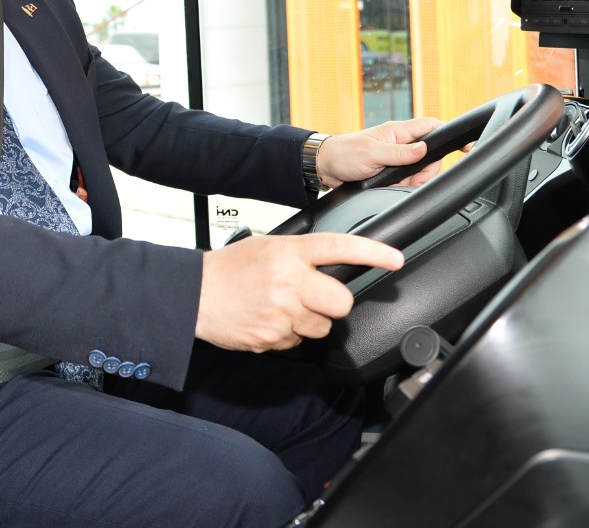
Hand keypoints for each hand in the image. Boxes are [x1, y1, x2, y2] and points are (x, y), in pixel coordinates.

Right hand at [195, 232, 403, 351]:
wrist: (194, 295)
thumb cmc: (230, 268)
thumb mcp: (267, 246)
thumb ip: (300, 255)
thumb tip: (332, 265)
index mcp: (289, 252)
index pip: (339, 248)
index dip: (372, 253)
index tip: (395, 259)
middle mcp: (289, 281)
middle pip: (340, 301)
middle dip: (333, 303)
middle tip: (314, 297)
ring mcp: (282, 312)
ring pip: (321, 326)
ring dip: (308, 321)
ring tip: (281, 307)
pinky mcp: (273, 337)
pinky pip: (297, 342)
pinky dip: (287, 334)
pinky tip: (268, 320)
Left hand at [314, 117, 443, 189]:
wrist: (326, 168)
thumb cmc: (344, 154)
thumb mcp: (372, 153)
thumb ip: (400, 152)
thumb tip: (424, 149)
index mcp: (398, 131)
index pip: (432, 127)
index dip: (451, 134)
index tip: (467, 146)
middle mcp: (401, 143)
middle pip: (432, 155)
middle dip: (426, 171)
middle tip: (409, 178)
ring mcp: (398, 157)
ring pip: (422, 170)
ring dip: (413, 180)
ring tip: (395, 182)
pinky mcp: (393, 171)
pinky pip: (410, 179)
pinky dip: (405, 185)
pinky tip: (394, 187)